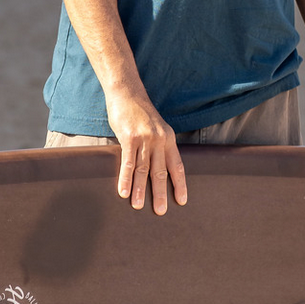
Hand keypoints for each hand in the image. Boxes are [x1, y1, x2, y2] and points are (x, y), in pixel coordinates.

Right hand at [106, 95, 187, 215]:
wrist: (127, 92)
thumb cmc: (139, 112)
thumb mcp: (155, 127)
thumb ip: (157, 145)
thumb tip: (155, 165)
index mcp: (168, 138)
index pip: (176, 166)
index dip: (179, 184)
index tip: (181, 200)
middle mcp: (159, 140)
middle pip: (160, 172)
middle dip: (160, 193)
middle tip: (160, 211)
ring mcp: (144, 139)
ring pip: (143, 169)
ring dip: (140, 189)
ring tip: (138, 206)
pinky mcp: (129, 137)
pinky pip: (127, 162)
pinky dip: (125, 179)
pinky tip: (123, 191)